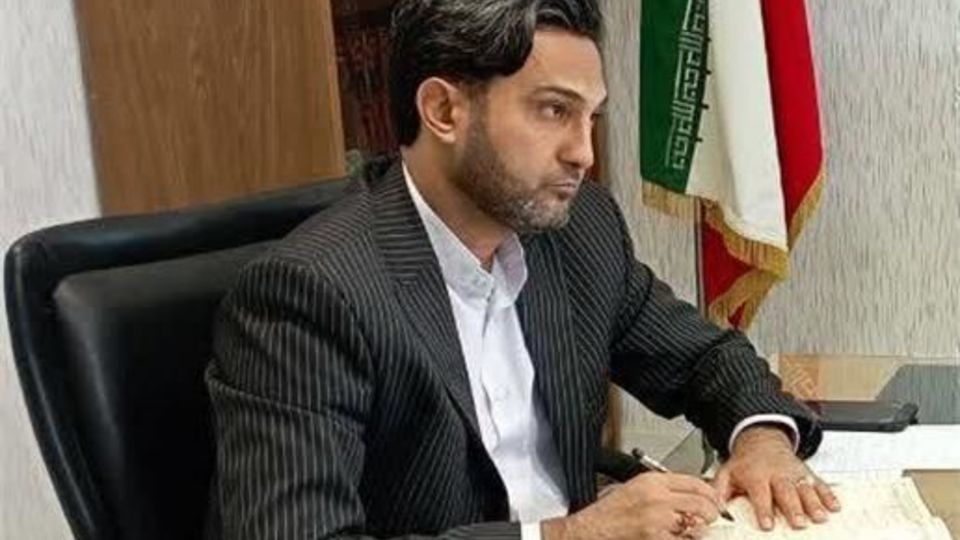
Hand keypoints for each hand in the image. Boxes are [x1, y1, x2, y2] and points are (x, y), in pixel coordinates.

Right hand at [543, 472, 721, 539]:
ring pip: (694, 524)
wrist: (593, 529)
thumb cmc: (609, 512)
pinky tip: (675, 536)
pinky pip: (683, 539)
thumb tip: (688, 495)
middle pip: (700, 501)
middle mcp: (657, 497)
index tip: (714, 500)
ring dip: (697, 530)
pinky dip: (683, 539)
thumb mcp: (634, 488)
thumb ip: (661, 489)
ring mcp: (658, 519)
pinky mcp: (657, 537)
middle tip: (712, 517)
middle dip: (711, 512)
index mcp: (651, 481)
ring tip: (691, 531)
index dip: (709, 493)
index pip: (694, 482)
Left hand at [713, 425, 840, 530]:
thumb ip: (719, 490)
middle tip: (799, 523)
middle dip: (793, 508)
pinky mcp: (807, 474)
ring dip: (814, 503)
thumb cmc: (745, 462)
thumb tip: (715, 508)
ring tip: (820, 517)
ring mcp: (794, 474)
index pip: (760, 494)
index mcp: (756, 475)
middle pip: (786, 492)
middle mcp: (777, 474)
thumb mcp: (727, 472)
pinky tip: (835, 506)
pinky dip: (829, 495)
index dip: (764, 510)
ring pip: (805, 489)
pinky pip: (820, 484)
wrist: (762, 440)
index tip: (767, 525)